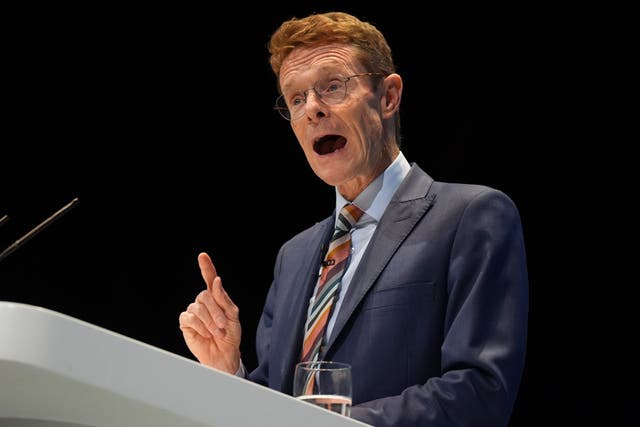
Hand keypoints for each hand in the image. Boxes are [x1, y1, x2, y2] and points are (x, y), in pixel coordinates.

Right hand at [179, 252, 241, 373]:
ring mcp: (193, 311)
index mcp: (216, 297)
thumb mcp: (233, 315)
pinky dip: (200, 326)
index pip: (209, 278)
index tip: (202, 256)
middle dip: (216, 311)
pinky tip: (205, 333)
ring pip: (198, 307)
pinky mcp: (186, 323)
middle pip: (204, 295)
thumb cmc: (230, 335)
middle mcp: (203, 302)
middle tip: (223, 325)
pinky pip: (190, 318)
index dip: (206, 267)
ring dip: (210, 322)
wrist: (224, 354)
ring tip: (217, 332)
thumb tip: (216, 280)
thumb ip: (223, 298)